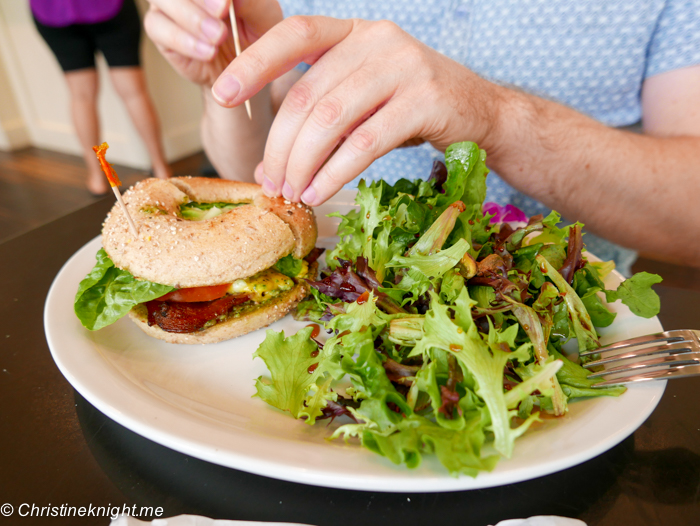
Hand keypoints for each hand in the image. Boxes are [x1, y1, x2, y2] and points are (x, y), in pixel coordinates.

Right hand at [145, 0, 282, 87]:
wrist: (245, 68)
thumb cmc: (256, 32)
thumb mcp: (263, 15)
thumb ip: (250, 1)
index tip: (228, 2)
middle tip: (223, 12)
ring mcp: (169, 3)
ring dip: (191, 18)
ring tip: (217, 37)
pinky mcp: (160, 30)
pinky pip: (158, 28)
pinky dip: (183, 40)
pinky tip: (208, 52)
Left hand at [211, 16, 500, 204]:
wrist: (481, 113)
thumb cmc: (411, 108)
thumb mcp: (364, 95)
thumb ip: (323, 111)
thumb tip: (271, 163)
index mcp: (354, 32)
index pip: (295, 34)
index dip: (255, 63)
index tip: (221, 94)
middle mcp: (377, 40)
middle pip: (308, 94)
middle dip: (280, 146)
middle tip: (270, 182)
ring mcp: (404, 67)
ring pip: (332, 119)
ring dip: (303, 164)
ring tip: (292, 192)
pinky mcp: (425, 102)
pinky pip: (365, 142)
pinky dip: (335, 172)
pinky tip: (319, 191)